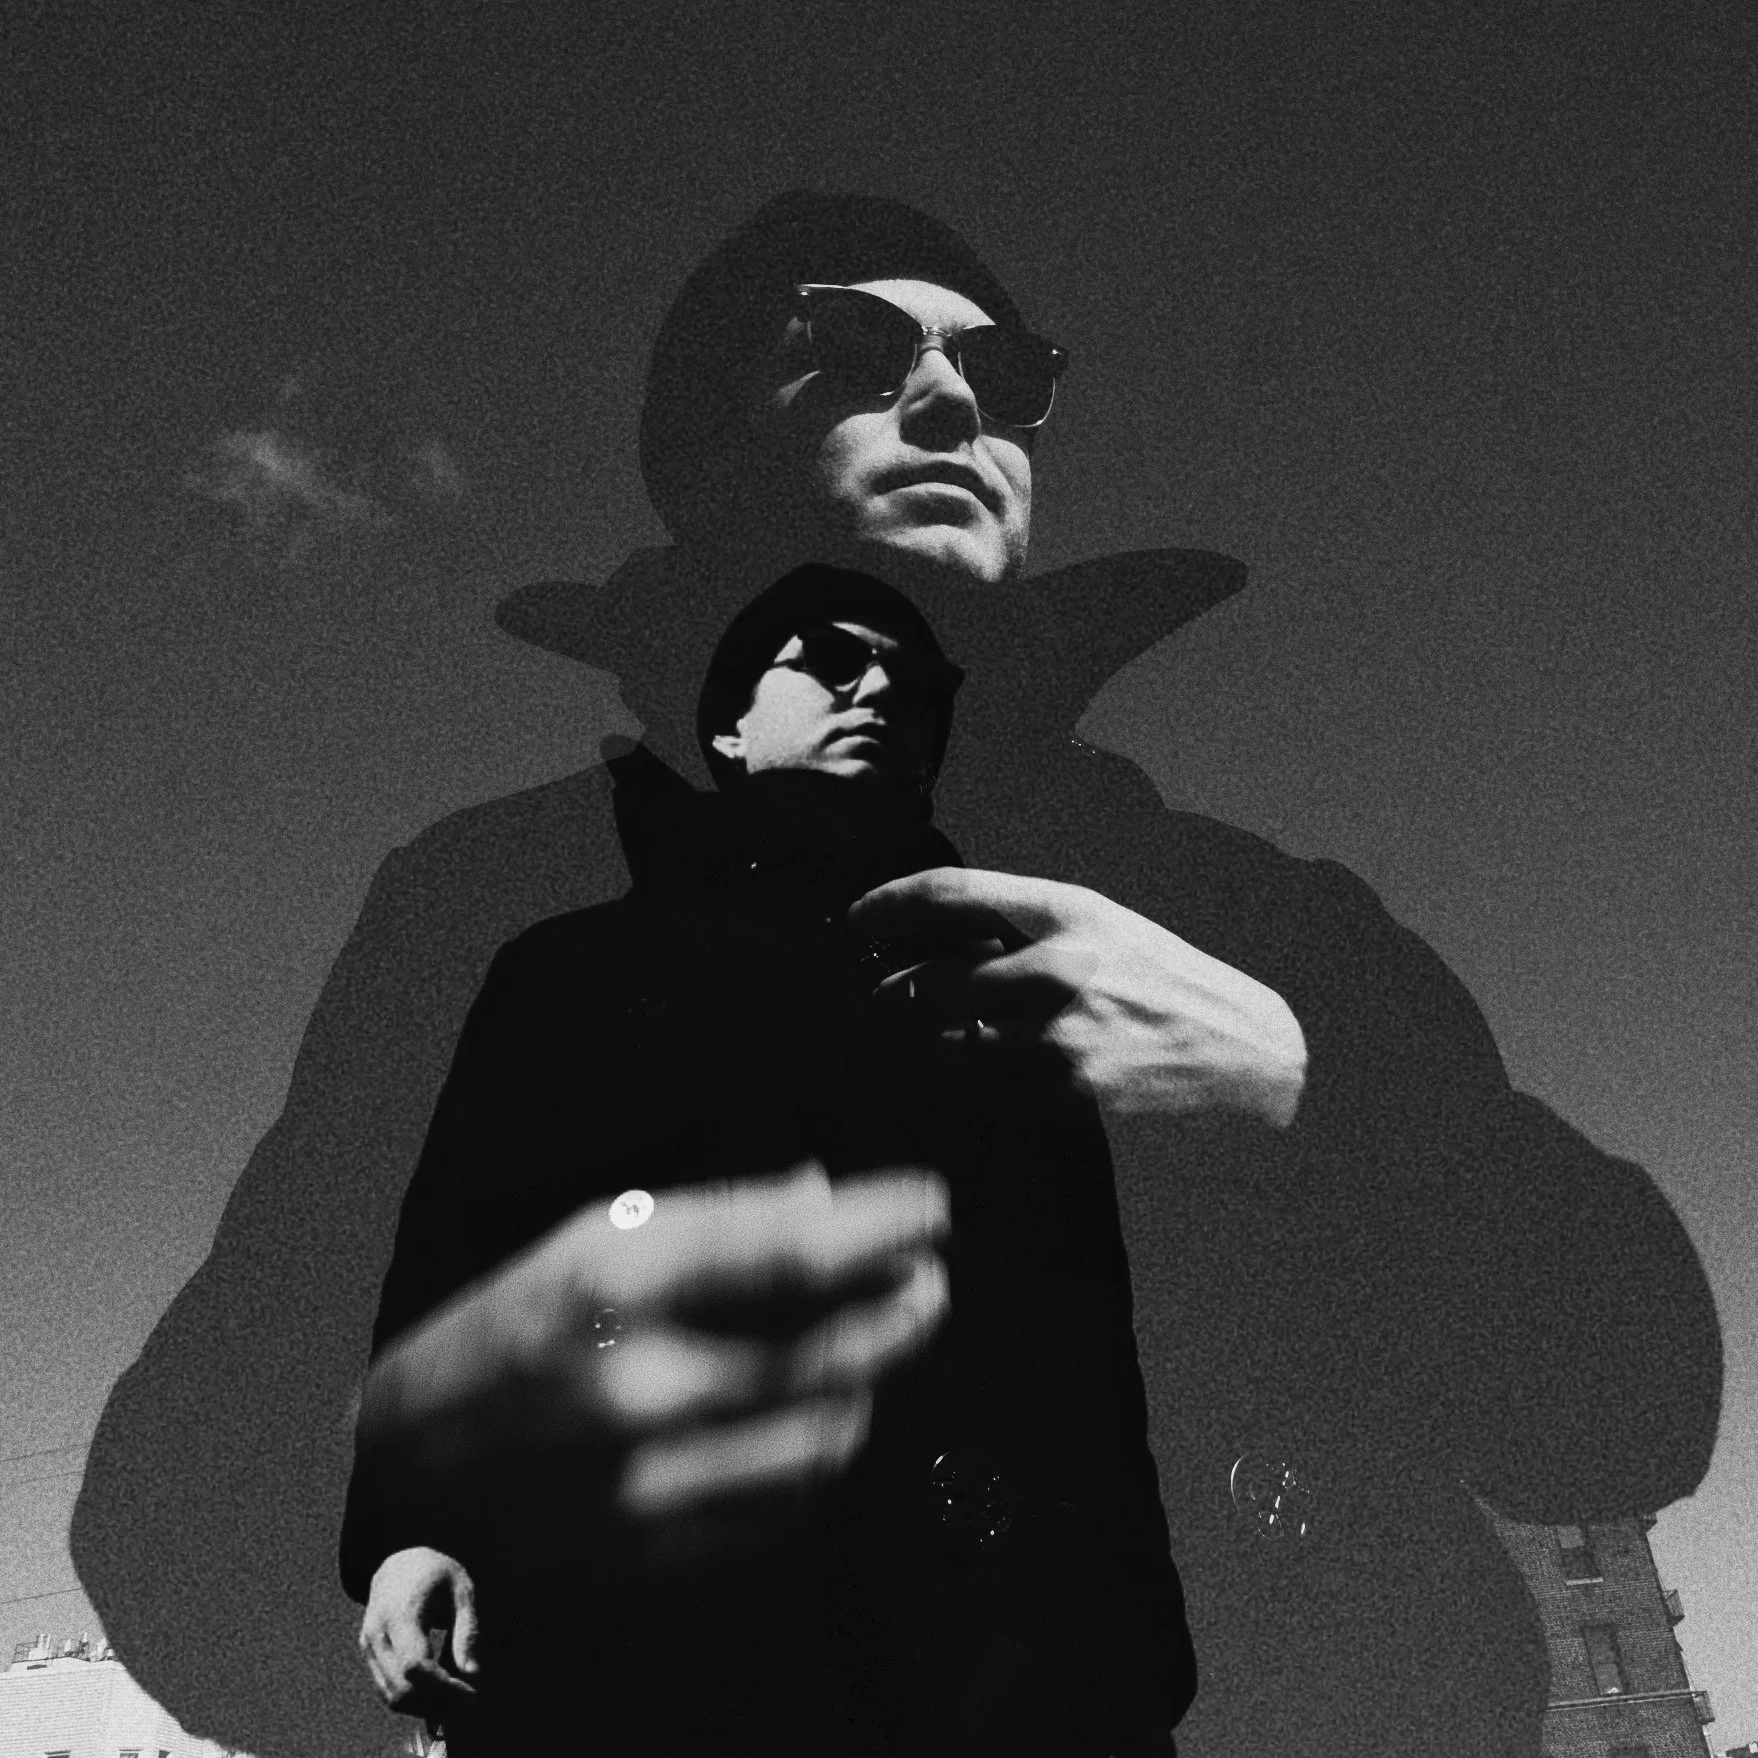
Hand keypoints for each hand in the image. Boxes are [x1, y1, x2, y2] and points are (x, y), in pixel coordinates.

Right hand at [355, 1161, 949, 1577]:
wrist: (401, 1480)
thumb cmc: (498, 1338)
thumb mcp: (584, 1244)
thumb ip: (710, 1220)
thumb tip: (822, 1194)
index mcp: (614, 1286)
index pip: (792, 1250)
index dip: (882, 1226)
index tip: (930, 1206)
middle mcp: (640, 1386)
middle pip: (832, 1349)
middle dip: (904, 1307)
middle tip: (927, 1280)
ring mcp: (650, 1484)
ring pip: (828, 1435)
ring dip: (866, 1384)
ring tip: (868, 1348)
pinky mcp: (658, 1558)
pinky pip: (790, 1509)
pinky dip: (816, 1455)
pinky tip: (808, 1417)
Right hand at [358, 1546, 478, 1716]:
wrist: (401, 1563)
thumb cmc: (438, 1574)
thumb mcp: (462, 1590)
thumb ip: (467, 1631)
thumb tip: (473, 1676)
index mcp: (401, 1611)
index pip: (415, 1666)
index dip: (444, 1687)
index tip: (472, 1692)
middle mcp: (377, 1633)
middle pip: (403, 1689)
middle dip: (439, 1702)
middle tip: (470, 1698)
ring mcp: (368, 1647)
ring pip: (393, 1698)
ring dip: (427, 1706)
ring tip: (458, 1695)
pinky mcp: (369, 1657)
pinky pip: (389, 1692)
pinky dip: (414, 1700)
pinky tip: (440, 1690)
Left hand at [850, 867, 1307, 1126]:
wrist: (1236, 1043)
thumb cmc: (1156, 975)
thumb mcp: (1098, 922)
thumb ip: (1022, 921)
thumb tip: (935, 931)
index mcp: (1065, 910)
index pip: (950, 893)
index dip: (888, 905)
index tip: (855, 919)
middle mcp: (1058, 966)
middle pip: (931, 979)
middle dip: (887, 990)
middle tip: (871, 993)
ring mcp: (1060, 1033)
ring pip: (947, 1040)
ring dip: (919, 1040)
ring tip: (913, 1034)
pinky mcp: (1066, 1088)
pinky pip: (982, 1084)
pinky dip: (961, 1076)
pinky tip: (963, 1067)